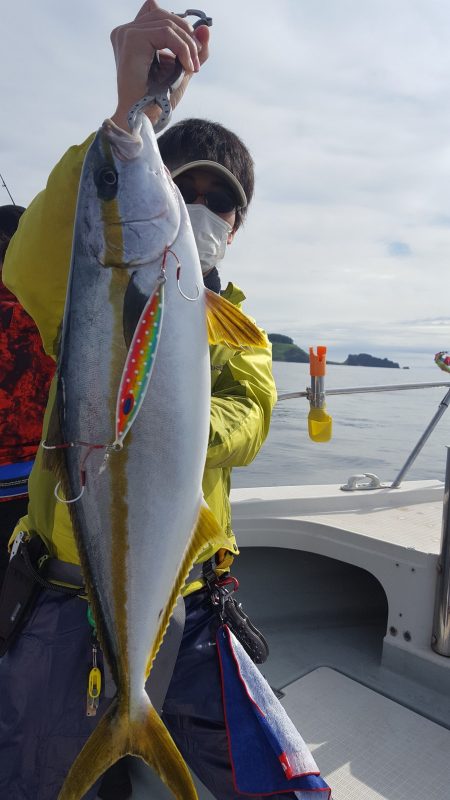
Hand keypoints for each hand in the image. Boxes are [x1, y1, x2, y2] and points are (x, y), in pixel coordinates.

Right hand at [110, 1, 209, 130]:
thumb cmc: (159, 98)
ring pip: (168, 23)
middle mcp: (126, 31)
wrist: (145, 117)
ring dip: (187, 45)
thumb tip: (205, 28)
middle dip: (187, 36)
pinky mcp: (132, 39)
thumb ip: (194, 49)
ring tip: (192, 67)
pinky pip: (165, 32)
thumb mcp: (182, 68)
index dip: (179, 27)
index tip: (192, 51)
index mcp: (134, 36)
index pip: (159, 14)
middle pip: (165, 15)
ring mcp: (127, 33)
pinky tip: (187, 67)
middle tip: (196, 61)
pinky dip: (182, 48)